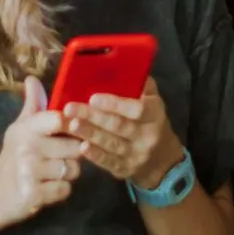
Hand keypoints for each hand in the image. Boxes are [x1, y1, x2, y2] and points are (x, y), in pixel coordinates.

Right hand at [0, 78, 86, 229]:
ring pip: (73, 170)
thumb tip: (32, 78)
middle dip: (73, 155)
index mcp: (26, 128)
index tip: (73, 130)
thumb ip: (33, 104)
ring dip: (67, 174)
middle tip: (58, 158)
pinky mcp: (33, 195)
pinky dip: (60, 191)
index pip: (60, 119)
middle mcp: (27, 147)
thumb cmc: (11, 157)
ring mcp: (29, 172)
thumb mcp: (19, 128)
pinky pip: (65, 190)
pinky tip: (46, 188)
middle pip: (75, 147)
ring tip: (51, 173)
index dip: (74, 124)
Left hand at [63, 80, 183, 190]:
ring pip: (110, 144)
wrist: (163, 161)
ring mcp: (136, 155)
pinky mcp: (124, 170)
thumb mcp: (154, 103)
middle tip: (70, 108)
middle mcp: (147, 136)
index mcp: (154, 115)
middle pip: (118, 126)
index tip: (93, 96)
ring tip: (70, 124)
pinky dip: (94, 155)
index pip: (136, 109)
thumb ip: (142, 86)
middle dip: (92, 116)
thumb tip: (124, 65)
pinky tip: (81, 146)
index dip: (115, 103)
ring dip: (88, 133)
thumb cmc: (153, 123)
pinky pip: (108, 162)